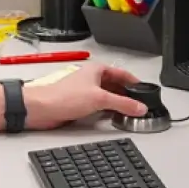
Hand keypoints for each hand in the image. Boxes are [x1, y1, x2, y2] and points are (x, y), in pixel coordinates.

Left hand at [23, 62, 145, 128]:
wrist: (42, 109)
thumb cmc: (63, 96)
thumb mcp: (99, 98)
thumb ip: (122, 103)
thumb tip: (140, 107)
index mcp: (96, 70)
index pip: (122, 73)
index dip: (134, 82)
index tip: (146, 90)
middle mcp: (91, 79)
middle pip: (115, 86)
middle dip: (128, 95)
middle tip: (141, 104)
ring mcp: (86, 92)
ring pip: (108, 97)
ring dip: (118, 104)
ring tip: (132, 112)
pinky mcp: (81, 104)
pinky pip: (100, 107)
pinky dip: (109, 111)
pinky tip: (115, 117)